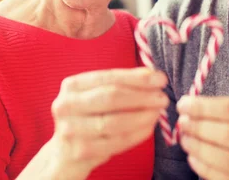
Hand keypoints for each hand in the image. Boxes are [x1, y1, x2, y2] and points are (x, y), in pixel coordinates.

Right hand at [48, 67, 168, 178]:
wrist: (66, 154)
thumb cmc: (88, 118)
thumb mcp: (99, 96)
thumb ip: (123, 83)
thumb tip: (152, 74)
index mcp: (72, 85)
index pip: (109, 77)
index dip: (138, 78)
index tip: (160, 79)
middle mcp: (66, 105)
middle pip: (111, 97)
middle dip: (142, 96)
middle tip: (163, 98)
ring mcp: (71, 129)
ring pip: (115, 121)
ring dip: (143, 116)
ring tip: (158, 112)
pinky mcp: (80, 151)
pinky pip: (117, 141)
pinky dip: (137, 134)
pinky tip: (149, 128)